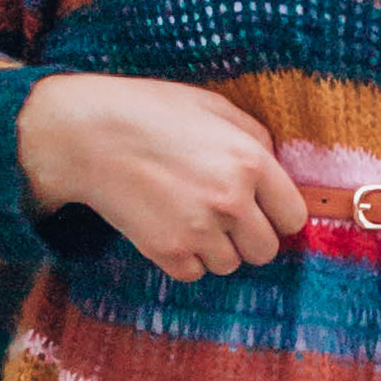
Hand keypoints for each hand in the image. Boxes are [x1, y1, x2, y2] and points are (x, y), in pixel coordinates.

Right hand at [18, 73, 311, 281]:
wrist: (86, 135)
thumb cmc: (149, 111)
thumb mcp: (212, 106)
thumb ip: (254, 137)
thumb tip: (276, 168)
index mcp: (250, 161)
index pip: (293, 217)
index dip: (278, 214)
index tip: (262, 210)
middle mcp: (231, 200)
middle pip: (266, 250)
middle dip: (249, 237)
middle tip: (224, 218)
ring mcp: (198, 230)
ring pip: (230, 265)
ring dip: (215, 248)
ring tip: (189, 217)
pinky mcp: (167, 251)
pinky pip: (195, 274)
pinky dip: (185, 259)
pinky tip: (169, 228)